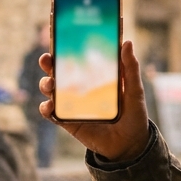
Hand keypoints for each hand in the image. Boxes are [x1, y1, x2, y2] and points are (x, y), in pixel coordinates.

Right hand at [39, 40, 150, 161]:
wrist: (130, 145)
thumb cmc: (134, 114)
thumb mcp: (135, 90)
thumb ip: (130, 68)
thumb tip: (126, 42)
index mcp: (95, 76)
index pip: (77, 57)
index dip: (65, 47)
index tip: (58, 35)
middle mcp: (80, 87)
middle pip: (58, 71)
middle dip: (48, 63)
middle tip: (47, 59)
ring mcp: (72, 104)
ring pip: (51, 90)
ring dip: (46, 84)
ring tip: (50, 85)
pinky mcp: (68, 122)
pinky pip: (51, 113)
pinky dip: (46, 108)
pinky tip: (50, 106)